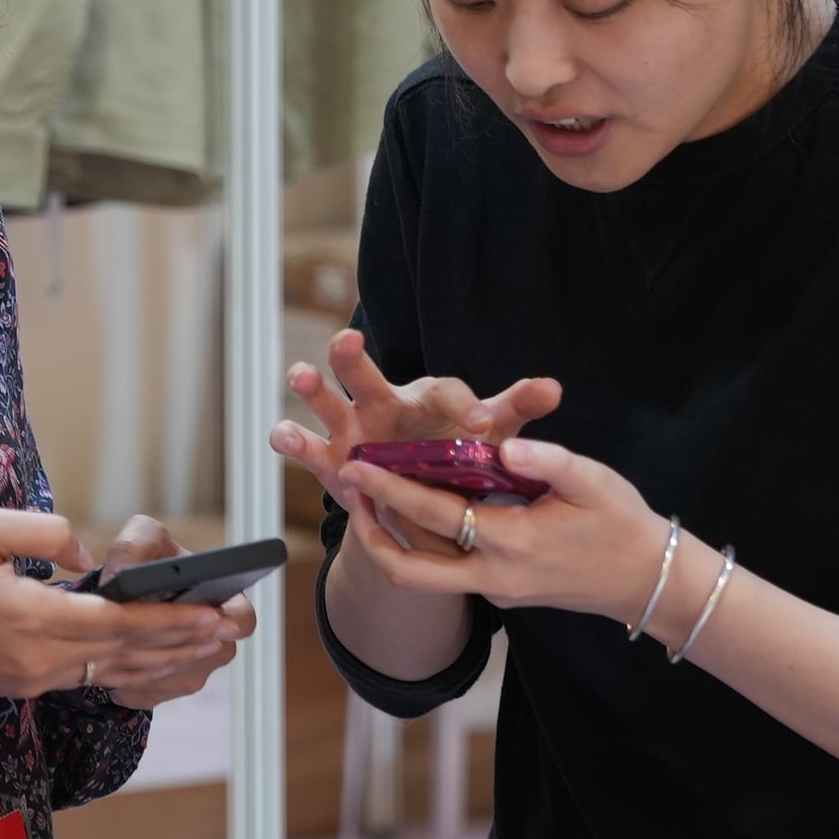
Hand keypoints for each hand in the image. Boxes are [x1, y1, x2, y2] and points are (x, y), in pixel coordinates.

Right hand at [0, 506, 242, 719]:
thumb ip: (43, 531)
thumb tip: (86, 553)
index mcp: (32, 618)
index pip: (122, 623)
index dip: (174, 620)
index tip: (215, 613)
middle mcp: (41, 658)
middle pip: (130, 653)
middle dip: (185, 642)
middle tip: (230, 630)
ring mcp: (34, 679)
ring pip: (115, 669)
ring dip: (165, 659)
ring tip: (207, 645)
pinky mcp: (26, 685)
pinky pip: (90, 675)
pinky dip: (130, 666)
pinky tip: (153, 656)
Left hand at [81, 516, 254, 708]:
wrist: (129, 592)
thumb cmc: (150, 561)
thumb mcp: (144, 539)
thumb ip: (137, 545)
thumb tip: (120, 575)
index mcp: (224, 601)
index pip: (243, 620)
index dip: (229, 623)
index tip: (206, 619)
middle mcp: (216, 639)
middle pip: (209, 657)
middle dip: (173, 646)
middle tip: (142, 637)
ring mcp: (196, 667)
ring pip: (178, 677)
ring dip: (149, 669)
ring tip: (118, 655)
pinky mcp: (169, 687)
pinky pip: (155, 694)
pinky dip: (133, 686)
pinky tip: (111, 674)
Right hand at [268, 328, 561, 503]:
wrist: (423, 500)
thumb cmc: (456, 455)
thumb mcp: (491, 440)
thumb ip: (515, 411)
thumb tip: (554, 387)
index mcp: (428, 399)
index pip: (446, 392)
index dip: (464, 407)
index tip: (483, 427)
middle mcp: (384, 404)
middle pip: (366, 374)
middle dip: (353, 358)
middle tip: (347, 338)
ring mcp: (352, 429)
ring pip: (328, 402)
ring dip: (313, 389)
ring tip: (302, 377)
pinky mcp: (330, 458)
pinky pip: (308, 446)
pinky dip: (293, 439)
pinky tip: (284, 434)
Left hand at [337, 436, 692, 635]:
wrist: (646, 580)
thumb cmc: (621, 522)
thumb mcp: (593, 481)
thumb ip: (548, 460)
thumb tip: (505, 444)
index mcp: (513, 542)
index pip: (437, 513)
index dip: (391, 489)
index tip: (356, 464)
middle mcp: (494, 575)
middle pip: (410, 569)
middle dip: (372, 530)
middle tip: (348, 486)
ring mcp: (495, 591)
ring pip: (424, 578)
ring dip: (392, 543)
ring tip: (370, 501)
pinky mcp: (500, 593)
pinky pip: (448, 573)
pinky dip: (423, 546)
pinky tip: (416, 510)